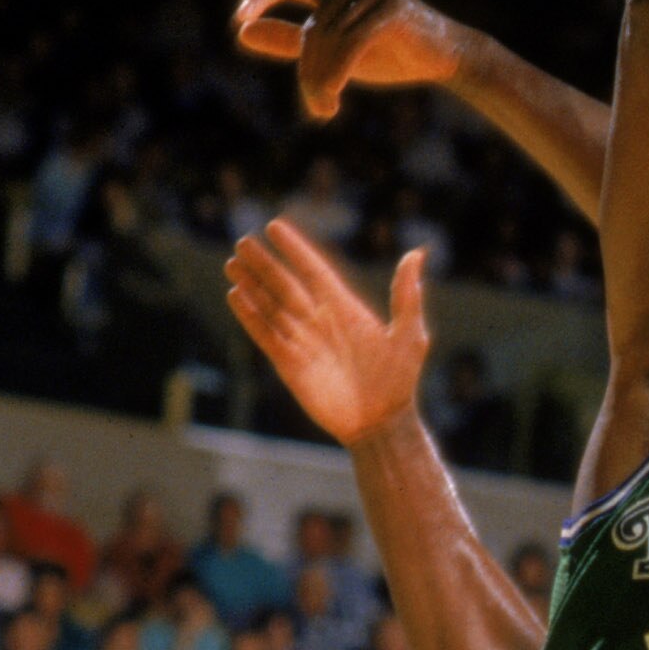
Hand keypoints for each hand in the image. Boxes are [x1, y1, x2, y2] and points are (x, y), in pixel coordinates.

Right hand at [226, 223, 429, 450]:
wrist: (381, 422)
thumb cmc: (400, 380)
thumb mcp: (410, 335)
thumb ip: (407, 296)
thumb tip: (416, 255)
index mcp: (346, 308)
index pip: (314, 271)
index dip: (295, 250)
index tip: (274, 227)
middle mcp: (321, 320)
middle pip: (285, 285)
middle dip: (264, 264)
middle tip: (243, 242)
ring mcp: (303, 341)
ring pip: (271, 306)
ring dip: (252, 285)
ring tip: (232, 264)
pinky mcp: (290, 363)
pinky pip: (266, 335)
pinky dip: (250, 317)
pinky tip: (236, 297)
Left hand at [233, 0, 463, 123]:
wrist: (444, 58)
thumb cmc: (390, 53)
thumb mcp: (334, 51)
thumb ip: (290, 42)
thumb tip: (243, 33)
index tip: (238, 19)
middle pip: (311, 29)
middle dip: (307, 72)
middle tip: (315, 108)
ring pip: (328, 40)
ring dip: (321, 81)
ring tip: (325, 109)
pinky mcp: (390, 6)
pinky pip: (350, 44)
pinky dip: (336, 75)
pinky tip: (332, 100)